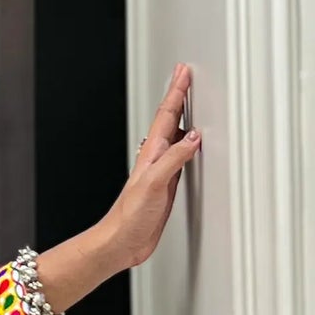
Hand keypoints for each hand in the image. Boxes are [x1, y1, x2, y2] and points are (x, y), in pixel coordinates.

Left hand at [104, 62, 202, 269]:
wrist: (121, 242)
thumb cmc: (130, 216)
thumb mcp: (155, 183)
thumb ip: (175, 158)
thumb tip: (194, 137)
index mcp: (152, 153)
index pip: (167, 115)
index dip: (176, 92)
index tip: (184, 72)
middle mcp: (155, 158)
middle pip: (169, 119)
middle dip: (178, 96)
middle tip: (184, 75)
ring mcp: (160, 170)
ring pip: (175, 135)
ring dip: (182, 116)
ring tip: (188, 100)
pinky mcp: (166, 185)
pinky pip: (180, 155)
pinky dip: (187, 143)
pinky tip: (191, 144)